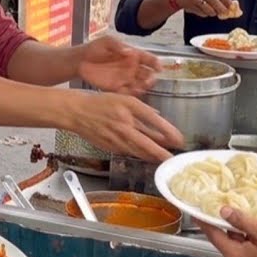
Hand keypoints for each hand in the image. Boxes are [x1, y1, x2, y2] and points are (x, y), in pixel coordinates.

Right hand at [67, 91, 182, 162]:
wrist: (76, 112)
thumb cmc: (100, 103)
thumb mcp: (124, 98)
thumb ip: (142, 109)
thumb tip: (158, 117)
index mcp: (129, 107)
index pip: (155, 121)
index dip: (169, 133)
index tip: (179, 140)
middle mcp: (124, 123)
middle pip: (148, 143)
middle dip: (163, 153)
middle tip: (174, 158)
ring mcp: (116, 137)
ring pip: (139, 151)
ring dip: (153, 156)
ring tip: (163, 159)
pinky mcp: (110, 147)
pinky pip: (128, 151)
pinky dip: (139, 154)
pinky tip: (146, 155)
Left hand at [76, 36, 158, 95]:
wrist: (79, 61)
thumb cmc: (94, 48)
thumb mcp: (106, 41)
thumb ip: (118, 46)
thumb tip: (129, 51)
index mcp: (133, 55)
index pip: (149, 59)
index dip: (156, 63)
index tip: (159, 68)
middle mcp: (132, 68)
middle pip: (147, 74)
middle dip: (150, 78)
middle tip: (149, 80)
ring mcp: (125, 78)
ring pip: (140, 85)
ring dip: (143, 87)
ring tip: (141, 87)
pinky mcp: (117, 88)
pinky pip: (128, 93)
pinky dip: (131, 94)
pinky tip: (132, 92)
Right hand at [172, 0, 233, 17]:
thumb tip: (230, 6)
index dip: (227, 1)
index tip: (232, 7)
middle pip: (215, 2)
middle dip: (222, 9)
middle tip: (226, 14)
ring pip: (209, 9)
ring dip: (212, 13)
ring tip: (211, 11)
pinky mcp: (191, 5)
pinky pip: (202, 13)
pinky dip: (205, 14)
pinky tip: (202, 11)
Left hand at [199, 207, 256, 256]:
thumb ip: (241, 221)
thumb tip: (222, 211)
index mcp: (235, 256)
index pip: (213, 235)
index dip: (205, 221)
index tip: (197, 211)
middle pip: (226, 241)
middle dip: (229, 226)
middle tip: (234, 209)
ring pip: (239, 248)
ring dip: (243, 235)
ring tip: (255, 222)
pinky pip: (249, 256)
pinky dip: (251, 245)